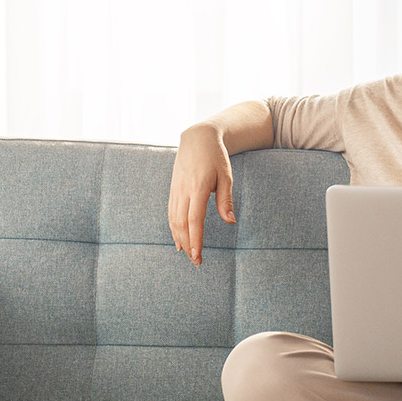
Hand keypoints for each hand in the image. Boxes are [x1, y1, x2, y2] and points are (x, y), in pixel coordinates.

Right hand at [169, 125, 236, 264]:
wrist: (197, 139)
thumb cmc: (216, 157)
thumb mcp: (226, 176)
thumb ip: (225, 199)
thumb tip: (230, 221)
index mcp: (198, 187)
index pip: (195, 219)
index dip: (195, 239)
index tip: (198, 255)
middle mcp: (183, 190)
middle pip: (182, 224)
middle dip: (188, 245)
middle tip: (196, 262)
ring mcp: (175, 190)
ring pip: (173, 219)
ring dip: (179, 239)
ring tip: (187, 254)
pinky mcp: (173, 190)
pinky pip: (171, 212)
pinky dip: (173, 228)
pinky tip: (178, 240)